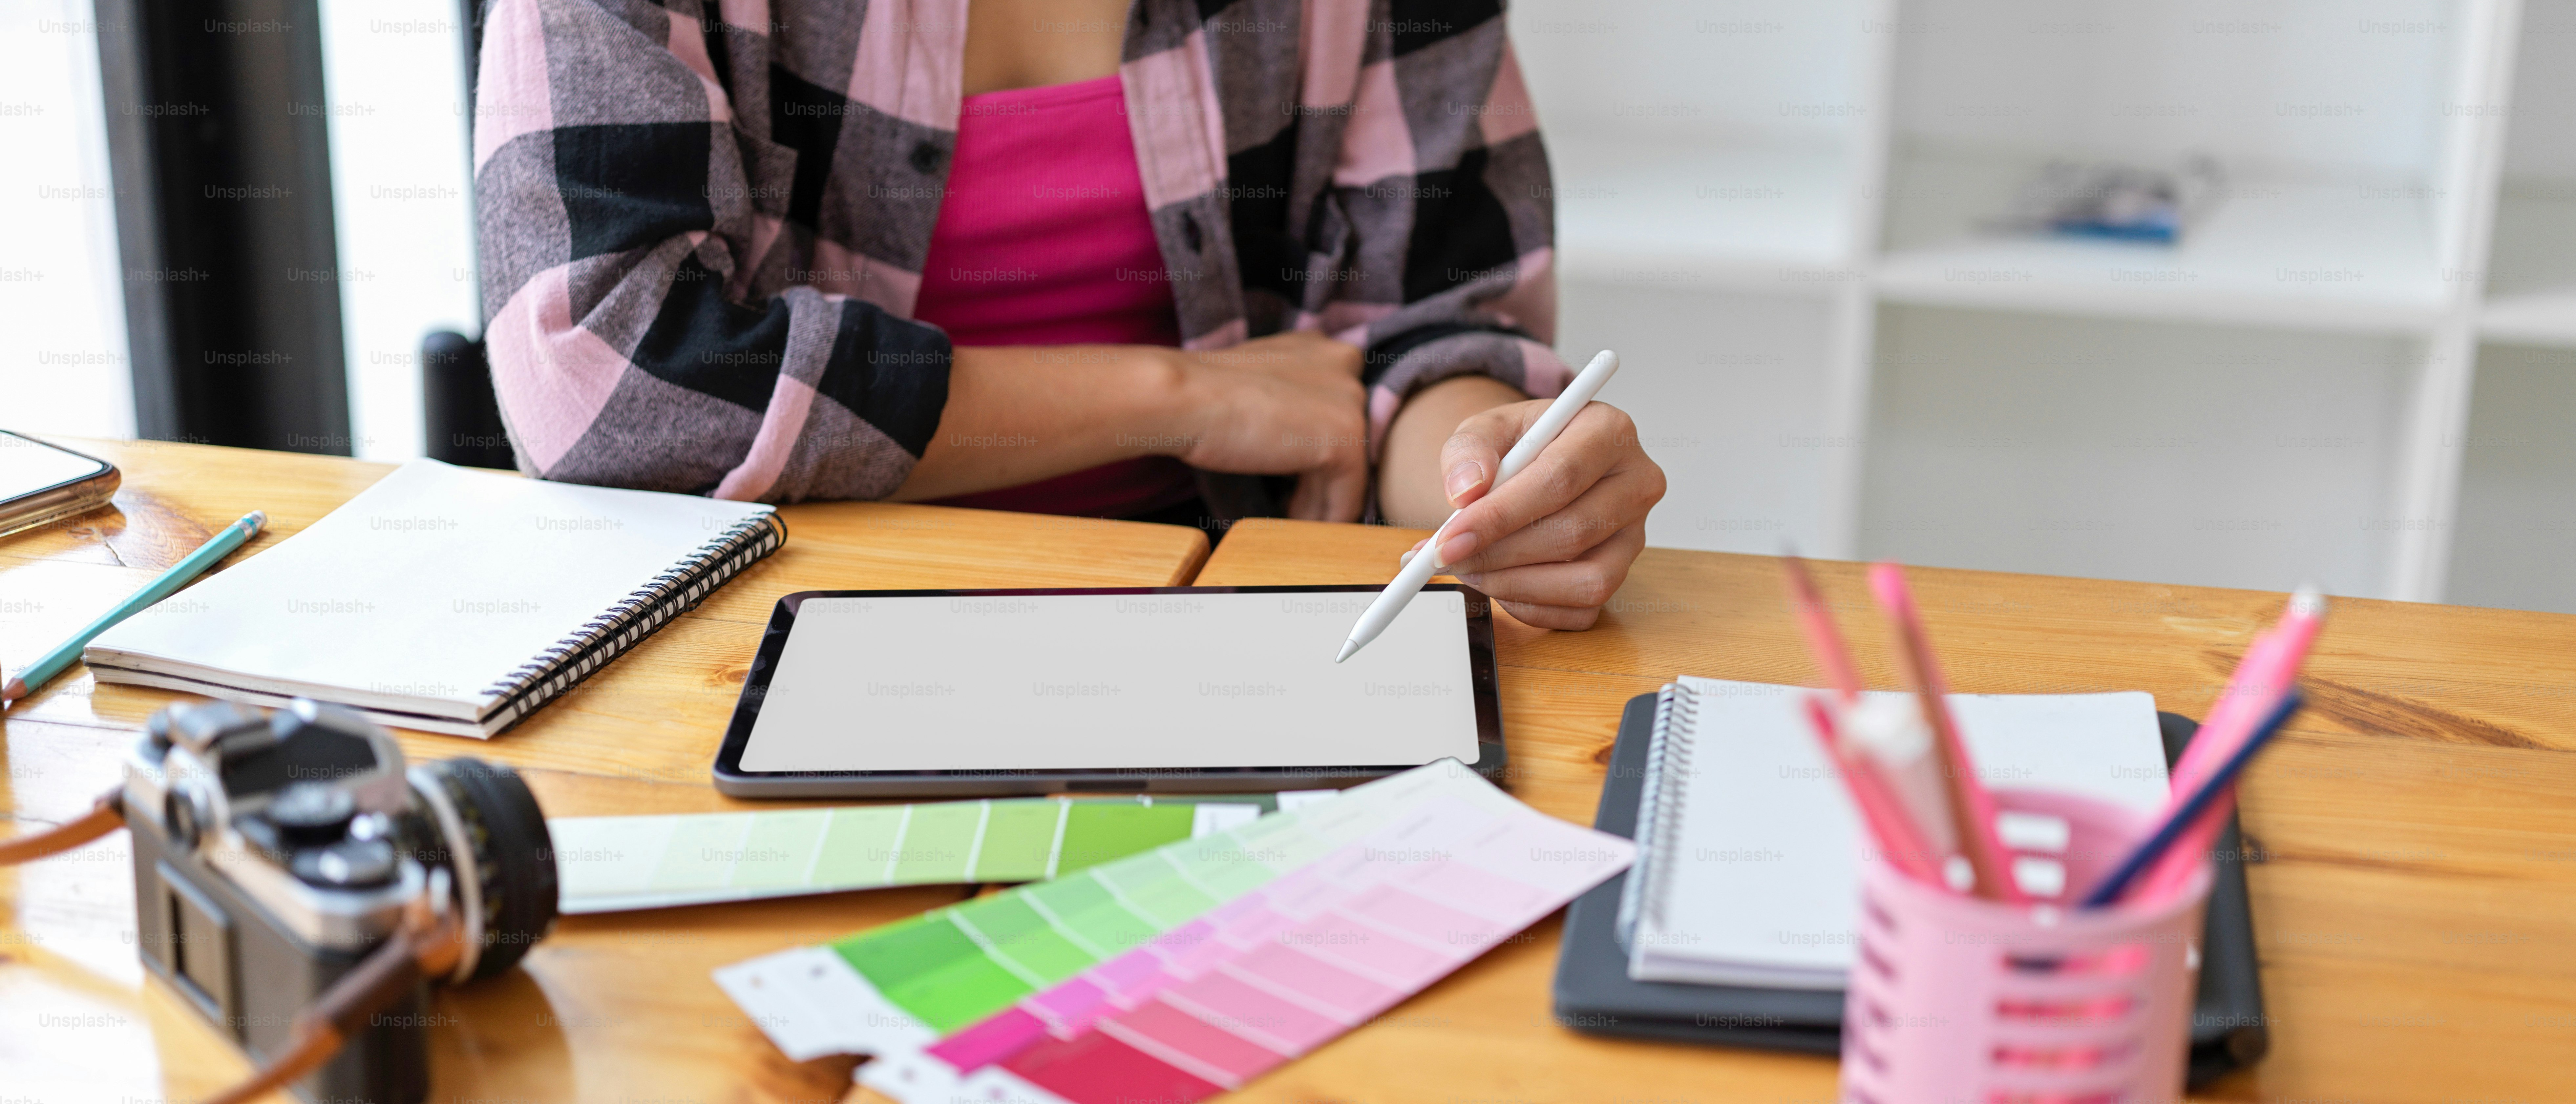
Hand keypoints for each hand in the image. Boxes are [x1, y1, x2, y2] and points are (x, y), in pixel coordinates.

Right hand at [1175, 331, 1369, 520]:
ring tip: (1294, 517)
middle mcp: (1344, 365)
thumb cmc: (1201, 395)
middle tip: (1294, 502)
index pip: (1336, 403)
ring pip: (1349, 468)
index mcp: (1319, 346)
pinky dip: (1325, 517)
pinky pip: (1347, 496)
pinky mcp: (1345, 441)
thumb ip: (1285, 397)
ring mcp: (1350, 401)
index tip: (1297, 472)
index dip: (1317, 442)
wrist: (1184, 399)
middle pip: (1346, 436)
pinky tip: (1296, 524)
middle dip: (1322, 474)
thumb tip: (1297, 439)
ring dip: (1321, 498)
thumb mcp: (1254, 383)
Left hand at [1407, 401, 1664, 628]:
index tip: (1451, 536)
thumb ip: (1469, 450)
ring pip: (1586, 581)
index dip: (1501, 515)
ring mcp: (1634, 534)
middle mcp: (1635, 483)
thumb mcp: (1486, 428)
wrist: (1531, 467)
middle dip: (1499, 553)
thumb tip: (1466, 489)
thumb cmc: (1518, 446)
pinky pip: (1581, 611)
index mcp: (1608, 432)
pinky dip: (1531, 606)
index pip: (1560, 479)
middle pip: (1573, 533)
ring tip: (1471, 569)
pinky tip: (1498, 582)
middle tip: (1448, 556)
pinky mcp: (1621, 573)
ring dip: (1515, 584)